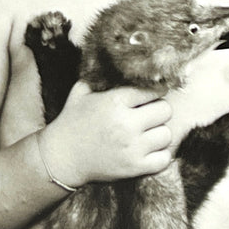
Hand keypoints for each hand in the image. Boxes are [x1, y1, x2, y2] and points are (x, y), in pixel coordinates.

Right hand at [40, 81, 173, 186]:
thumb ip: (100, 76)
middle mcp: (126, 124)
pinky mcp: (135, 167)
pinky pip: (164, 159)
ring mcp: (132, 147)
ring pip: (166, 134)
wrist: (61, 157)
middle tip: (148, 116)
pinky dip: (159, 155)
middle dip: (157, 111)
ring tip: (147, 134)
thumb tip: (117, 61)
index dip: (152, 93)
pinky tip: (147, 151)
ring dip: (158, 133)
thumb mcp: (81, 91)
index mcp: (115, 101)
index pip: (153, 90)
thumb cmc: (71, 122)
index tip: (149, 98)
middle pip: (165, 111)